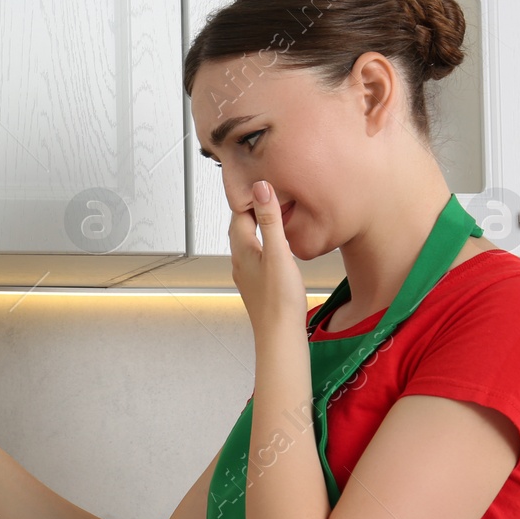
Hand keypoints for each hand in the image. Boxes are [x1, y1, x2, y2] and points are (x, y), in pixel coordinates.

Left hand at [229, 180, 308, 333]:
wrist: (280, 337)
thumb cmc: (280, 300)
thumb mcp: (278, 253)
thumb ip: (270, 220)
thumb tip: (260, 188)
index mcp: (241, 250)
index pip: (239, 214)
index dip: (250, 197)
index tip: (262, 182)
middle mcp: (239, 261)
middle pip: (241, 227)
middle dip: (253, 209)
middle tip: (268, 193)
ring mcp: (247, 274)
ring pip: (249, 241)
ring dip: (259, 226)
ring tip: (275, 214)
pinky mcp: (257, 284)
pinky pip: (257, 255)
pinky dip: (265, 242)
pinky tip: (277, 245)